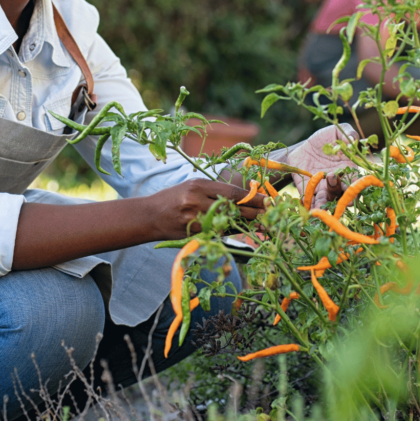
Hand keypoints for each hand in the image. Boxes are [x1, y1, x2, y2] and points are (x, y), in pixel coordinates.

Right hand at [149, 179, 265, 239]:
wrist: (149, 216)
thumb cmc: (173, 198)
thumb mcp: (192, 186)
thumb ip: (215, 191)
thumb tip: (243, 198)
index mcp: (198, 186)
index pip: (232, 193)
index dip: (253, 198)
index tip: (269, 200)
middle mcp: (196, 202)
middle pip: (233, 209)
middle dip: (254, 213)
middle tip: (270, 214)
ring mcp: (194, 220)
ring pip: (227, 224)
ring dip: (244, 225)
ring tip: (259, 223)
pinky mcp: (192, 235)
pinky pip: (217, 234)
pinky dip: (229, 232)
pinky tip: (237, 229)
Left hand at [286, 125, 357, 208]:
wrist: (303, 147)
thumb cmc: (325, 140)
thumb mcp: (336, 132)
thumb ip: (347, 133)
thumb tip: (353, 139)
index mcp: (347, 170)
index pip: (354, 181)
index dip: (355, 187)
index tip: (353, 190)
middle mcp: (337, 182)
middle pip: (342, 193)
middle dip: (341, 196)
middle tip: (335, 188)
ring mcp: (323, 188)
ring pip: (327, 200)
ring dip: (325, 203)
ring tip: (321, 204)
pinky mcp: (309, 190)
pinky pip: (310, 200)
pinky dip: (310, 204)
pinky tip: (309, 207)